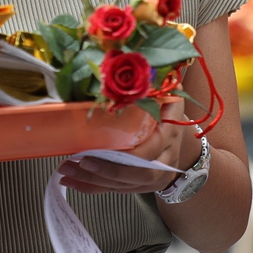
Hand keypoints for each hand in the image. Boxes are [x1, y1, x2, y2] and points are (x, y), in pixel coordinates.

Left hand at [56, 96, 199, 194]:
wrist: (186, 144)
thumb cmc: (170, 115)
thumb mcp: (167, 97)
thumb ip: (152, 85)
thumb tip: (127, 61)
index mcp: (170, 134)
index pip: (147, 151)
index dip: (122, 156)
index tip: (94, 152)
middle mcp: (165, 160)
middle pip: (135, 174)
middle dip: (103, 171)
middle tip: (75, 163)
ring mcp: (154, 177)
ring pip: (123, 185)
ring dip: (92, 181)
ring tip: (66, 172)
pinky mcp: (142, 187)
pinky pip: (116, 190)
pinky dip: (93, 187)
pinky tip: (74, 182)